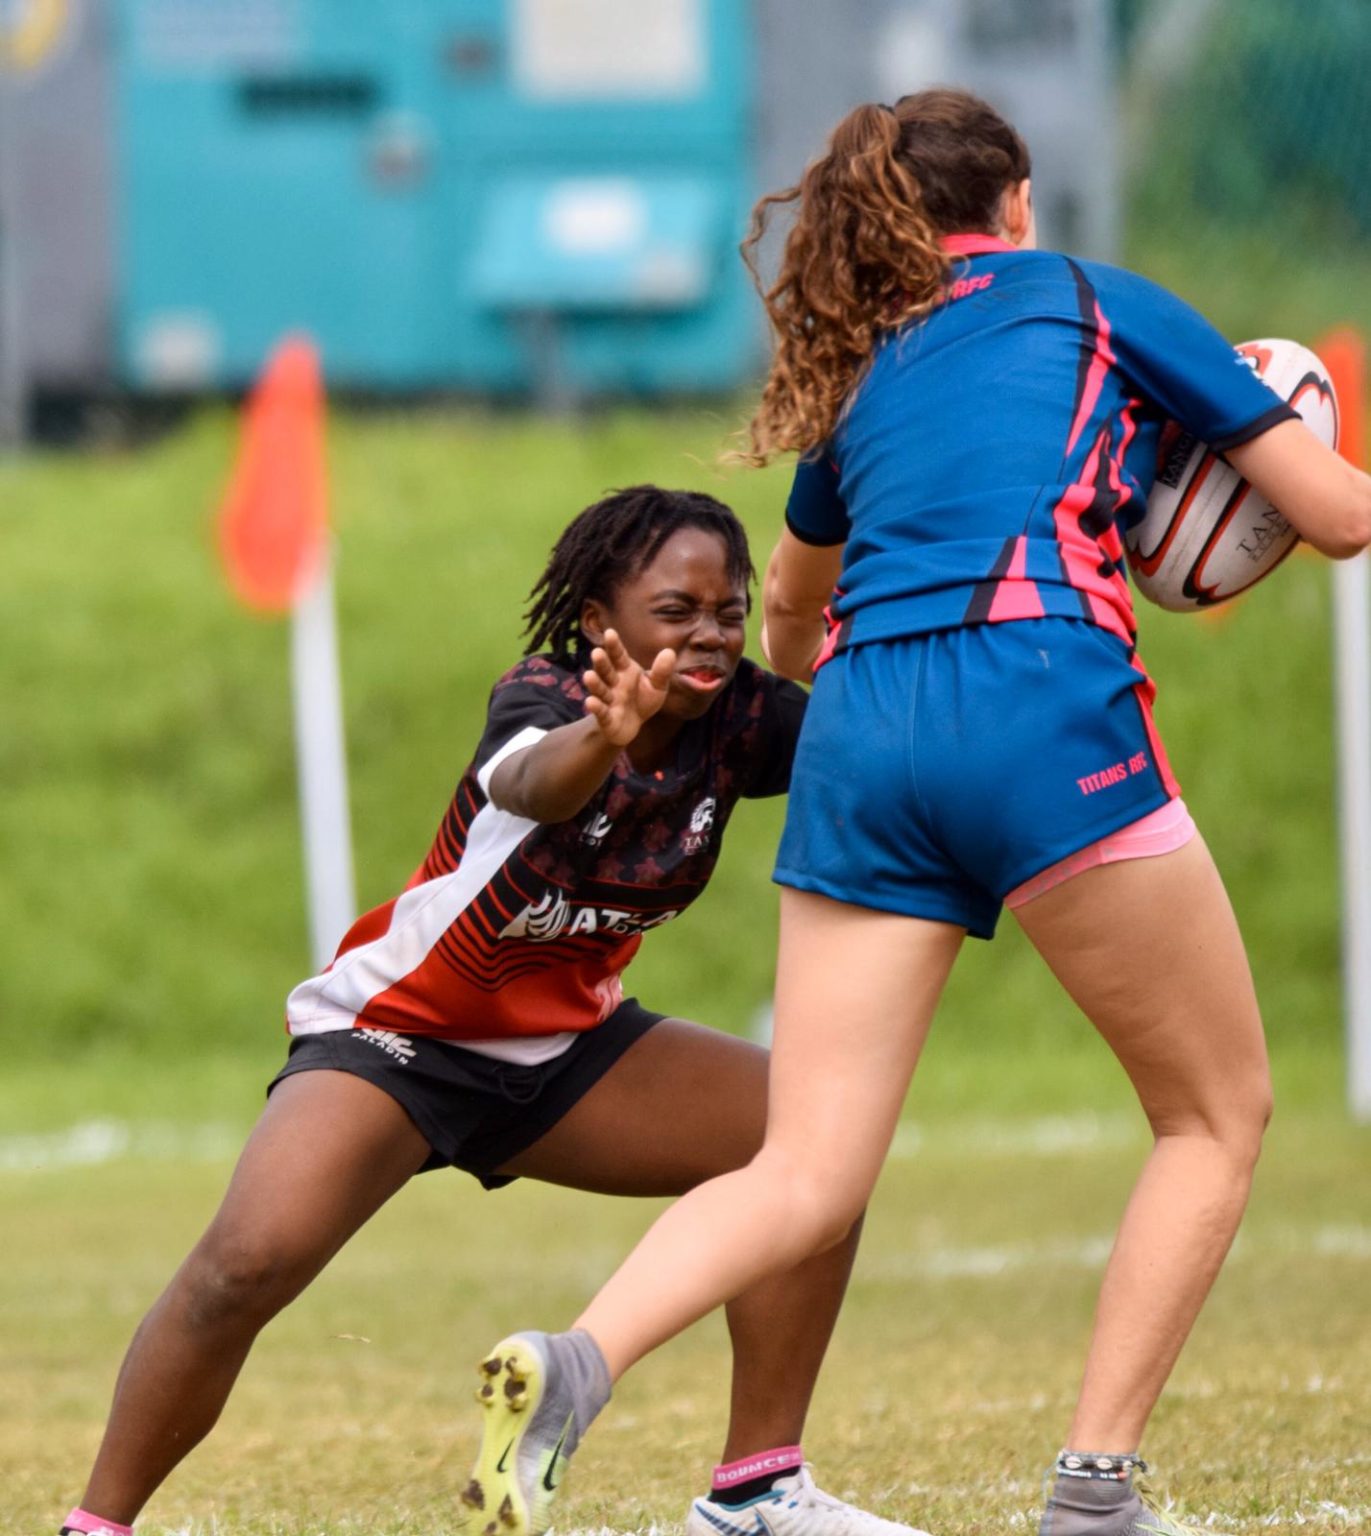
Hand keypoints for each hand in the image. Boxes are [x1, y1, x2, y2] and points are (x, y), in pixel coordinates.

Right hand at [582, 630, 675, 745]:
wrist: (631, 726)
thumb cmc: (642, 700)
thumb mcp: (657, 686)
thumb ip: (662, 671)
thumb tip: (670, 651)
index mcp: (625, 670)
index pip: (618, 655)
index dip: (614, 645)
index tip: (610, 633)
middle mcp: (613, 682)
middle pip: (606, 670)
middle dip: (601, 663)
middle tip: (597, 653)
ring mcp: (608, 699)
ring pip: (600, 689)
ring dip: (594, 683)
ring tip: (589, 676)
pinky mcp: (605, 717)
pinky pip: (600, 711)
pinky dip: (596, 707)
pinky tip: (590, 702)